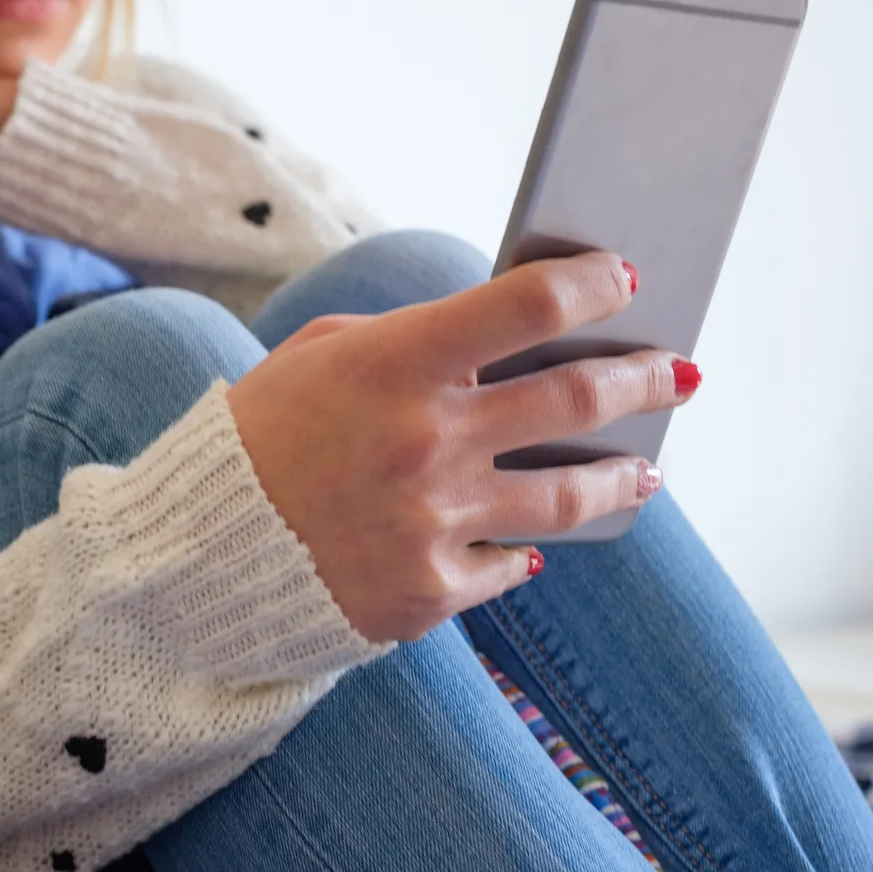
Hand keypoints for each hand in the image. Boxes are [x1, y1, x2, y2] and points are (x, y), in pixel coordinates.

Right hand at [227, 252, 689, 643]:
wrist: (193, 557)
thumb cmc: (257, 437)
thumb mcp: (319, 357)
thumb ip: (411, 338)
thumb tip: (506, 337)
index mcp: (395, 365)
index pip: (528, 305)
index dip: (591, 285)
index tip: (624, 280)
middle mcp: (427, 442)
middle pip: (577, 399)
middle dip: (645, 378)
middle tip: (679, 374)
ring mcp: (434, 523)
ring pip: (571, 495)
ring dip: (622, 476)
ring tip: (646, 470)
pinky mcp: (429, 592)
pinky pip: (511, 566)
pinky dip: (526, 550)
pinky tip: (541, 542)